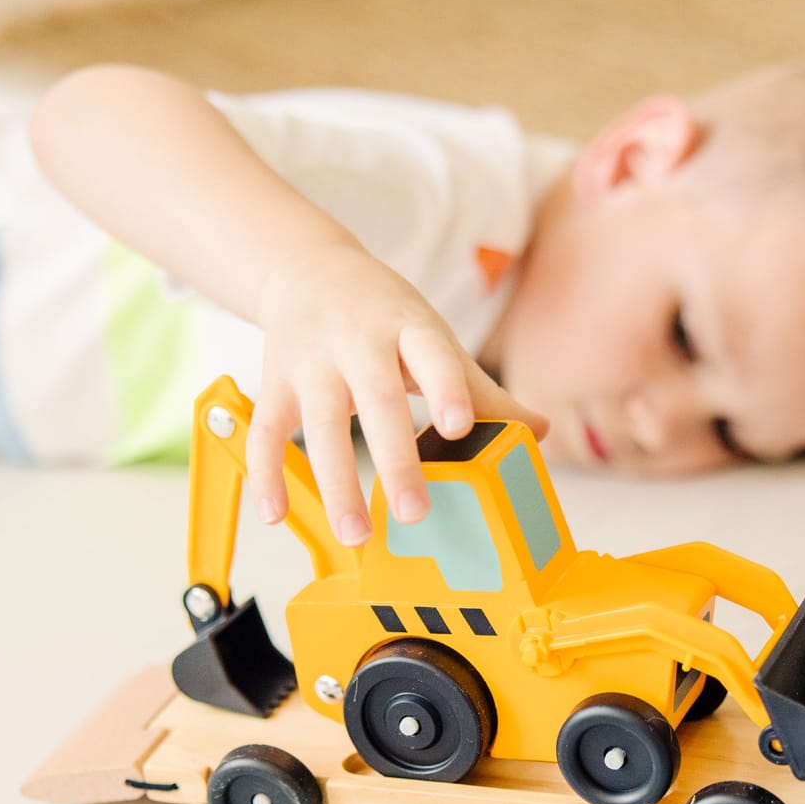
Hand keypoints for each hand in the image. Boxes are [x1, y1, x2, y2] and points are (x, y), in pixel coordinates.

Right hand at [247, 244, 546, 545]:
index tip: (459, 425)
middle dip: (395, 460)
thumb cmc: (385, 315)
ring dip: (336, 485)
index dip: (446, 388)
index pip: (432, 355)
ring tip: (356, 534)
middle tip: (413, 512)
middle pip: (376, 402)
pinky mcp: (275, 383)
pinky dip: (266, 474)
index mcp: (408, 328)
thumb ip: (481, 389)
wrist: (308, 269)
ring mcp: (311, 363)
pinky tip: (276, 514)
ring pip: (318, 428)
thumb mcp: (433, 338)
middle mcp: (357, 342)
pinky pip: (265, 432)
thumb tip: (539, 430)